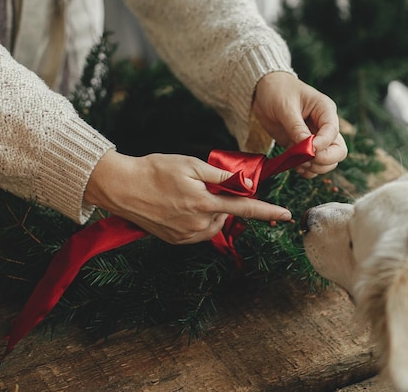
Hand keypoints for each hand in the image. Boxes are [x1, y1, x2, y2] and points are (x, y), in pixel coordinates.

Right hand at [84, 150, 291, 243]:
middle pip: (226, 215)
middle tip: (202, 185)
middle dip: (223, 201)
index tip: (286, 214)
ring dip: (211, 212)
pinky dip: (198, 220)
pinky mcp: (175, 241)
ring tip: (187, 195)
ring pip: (213, 224)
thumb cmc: (154, 170)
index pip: (244, 209)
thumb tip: (244, 183)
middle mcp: (197, 225)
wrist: (120, 187)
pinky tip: (181, 207)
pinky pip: (198, 232)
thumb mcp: (190, 165)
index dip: (267, 211)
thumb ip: (220, 176)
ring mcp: (185, 236)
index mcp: (204, 204)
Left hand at [252, 72, 347, 177]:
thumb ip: (296, 127)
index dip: (322, 145)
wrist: (264, 91)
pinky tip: (294, 165)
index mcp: (325, 110)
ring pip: (328, 162)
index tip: (308, 150)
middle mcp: (324, 126)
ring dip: (314, 168)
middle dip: (324, 160)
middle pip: (338, 151)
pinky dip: (306, 171)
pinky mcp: (304, 148)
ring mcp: (315, 139)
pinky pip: (313, 166)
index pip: (333, 132)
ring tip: (296, 162)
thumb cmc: (277, 91)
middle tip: (305, 160)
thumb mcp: (285, 107)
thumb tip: (306, 148)